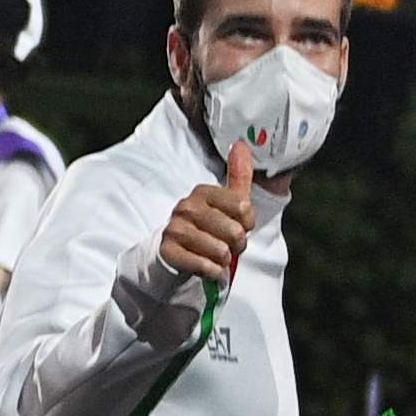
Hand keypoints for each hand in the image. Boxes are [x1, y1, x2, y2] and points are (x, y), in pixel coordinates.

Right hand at [155, 138, 257, 285]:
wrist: (174, 251)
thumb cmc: (207, 226)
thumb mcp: (226, 202)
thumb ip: (238, 175)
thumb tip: (241, 144)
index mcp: (203, 192)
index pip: (244, 207)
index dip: (247, 223)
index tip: (240, 226)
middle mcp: (186, 207)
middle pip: (235, 232)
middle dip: (237, 245)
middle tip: (228, 245)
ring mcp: (175, 229)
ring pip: (220, 251)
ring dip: (224, 260)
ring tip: (216, 256)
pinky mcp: (168, 251)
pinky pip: (205, 266)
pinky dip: (212, 272)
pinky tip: (207, 266)